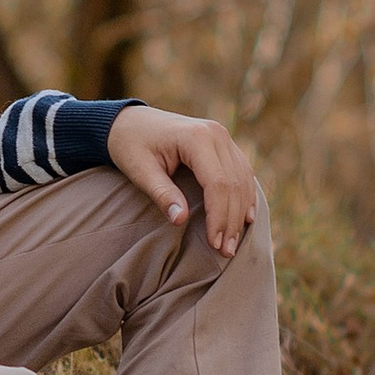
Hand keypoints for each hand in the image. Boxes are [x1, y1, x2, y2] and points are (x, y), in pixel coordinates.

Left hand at [109, 103, 257, 257]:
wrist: (129, 121)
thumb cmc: (131, 146)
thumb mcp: (140, 170)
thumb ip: (161, 194)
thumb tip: (180, 221)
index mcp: (196, 137)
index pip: (218, 184)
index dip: (218, 217)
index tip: (214, 244)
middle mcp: (216, 134)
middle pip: (234, 184)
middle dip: (231, 221)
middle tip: (226, 252)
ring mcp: (222, 136)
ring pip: (243, 179)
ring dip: (240, 213)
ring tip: (233, 243)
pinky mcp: (223, 143)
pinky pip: (242, 171)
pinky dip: (245, 196)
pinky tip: (245, 218)